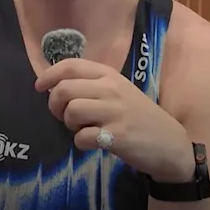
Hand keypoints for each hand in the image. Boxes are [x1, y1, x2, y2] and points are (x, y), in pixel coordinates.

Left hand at [35, 58, 194, 182]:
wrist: (169, 143)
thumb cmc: (140, 117)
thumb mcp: (120, 92)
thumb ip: (93, 86)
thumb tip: (57, 87)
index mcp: (110, 75)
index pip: (70, 65)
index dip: (49, 75)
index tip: (40, 87)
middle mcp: (111, 89)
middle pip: (64, 89)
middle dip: (55, 105)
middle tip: (65, 117)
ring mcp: (115, 111)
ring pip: (71, 111)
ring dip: (69, 125)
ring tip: (82, 130)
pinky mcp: (117, 135)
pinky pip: (82, 137)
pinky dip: (81, 143)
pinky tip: (93, 144)